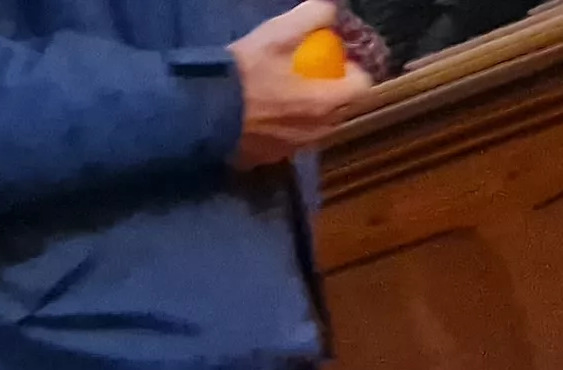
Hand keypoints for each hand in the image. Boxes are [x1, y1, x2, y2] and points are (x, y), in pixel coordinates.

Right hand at [230, 0, 371, 168]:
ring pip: (314, 130)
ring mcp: (292, 149)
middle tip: (312, 78)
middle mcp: (317, 131)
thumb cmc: (244, 74)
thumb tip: (329, 11)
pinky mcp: (266, 160)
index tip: (337, 61)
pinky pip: (286, 143)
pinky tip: (264, 119)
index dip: (353, 70)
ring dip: (309, 114)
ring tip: (288, 100)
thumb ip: (312, 16)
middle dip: (334, 93)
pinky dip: (284, 131)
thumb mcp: (278, 34)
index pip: (363, 86)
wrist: (199, 115)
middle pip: (341, 111)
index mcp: (328, 102)